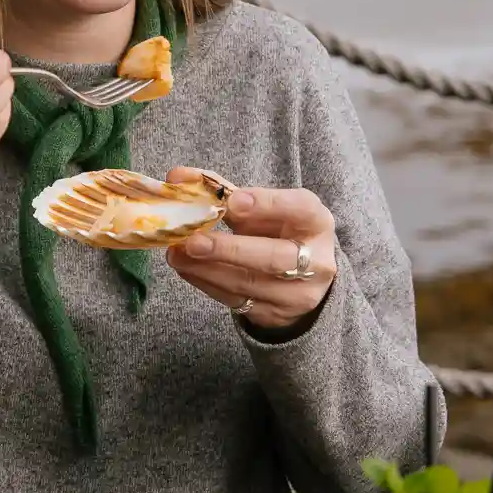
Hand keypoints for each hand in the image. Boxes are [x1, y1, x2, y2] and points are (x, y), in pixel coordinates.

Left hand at [166, 177, 336, 329]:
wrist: (300, 279)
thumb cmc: (277, 232)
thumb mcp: (264, 209)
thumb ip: (225, 193)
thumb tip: (178, 176)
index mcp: (316, 222)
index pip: (300, 209)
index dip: (267, 204)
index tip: (232, 201)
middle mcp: (315, 260)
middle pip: (274, 257)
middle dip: (230, 249)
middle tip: (194, 240)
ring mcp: (297, 294)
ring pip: (249, 283)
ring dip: (207, 268)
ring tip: (177, 253)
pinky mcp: (274, 315)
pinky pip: (236, 300)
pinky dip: (206, 282)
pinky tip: (186, 267)